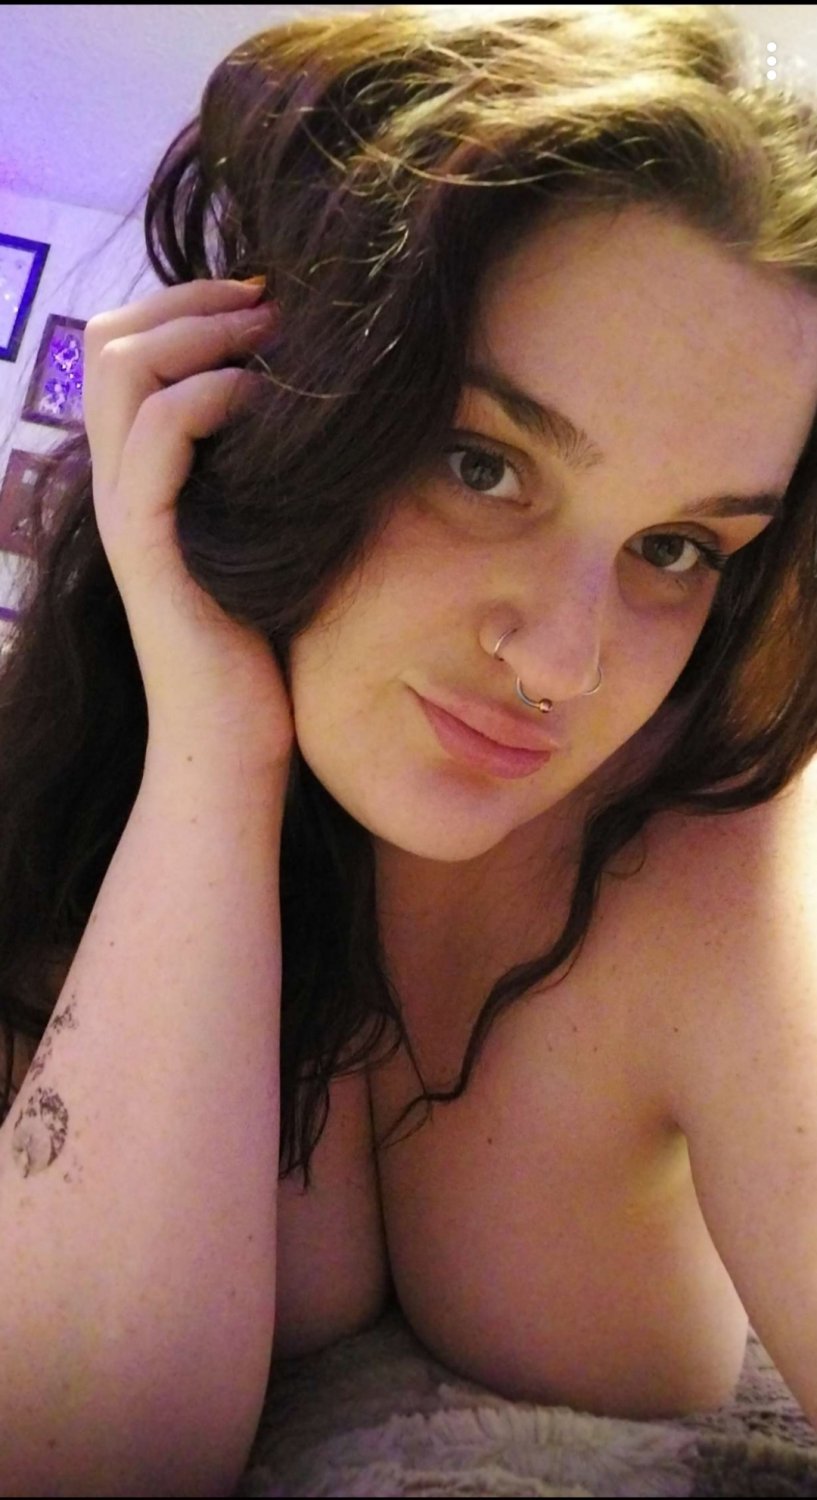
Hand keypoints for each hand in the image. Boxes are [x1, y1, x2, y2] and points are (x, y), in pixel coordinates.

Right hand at [82, 278, 293, 767]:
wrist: (231, 742)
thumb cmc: (263, 646)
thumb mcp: (268, 533)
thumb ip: (265, 470)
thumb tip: (321, 406)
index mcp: (141, 476)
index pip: (124, 350)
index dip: (186, 305)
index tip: (265, 302)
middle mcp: (119, 484)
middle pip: (109, 339)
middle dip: (192, 300)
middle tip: (269, 305)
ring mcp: (127, 511)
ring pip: (120, 368)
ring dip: (202, 332)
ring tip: (270, 340)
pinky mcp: (149, 544)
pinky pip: (158, 433)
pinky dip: (210, 394)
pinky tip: (264, 401)